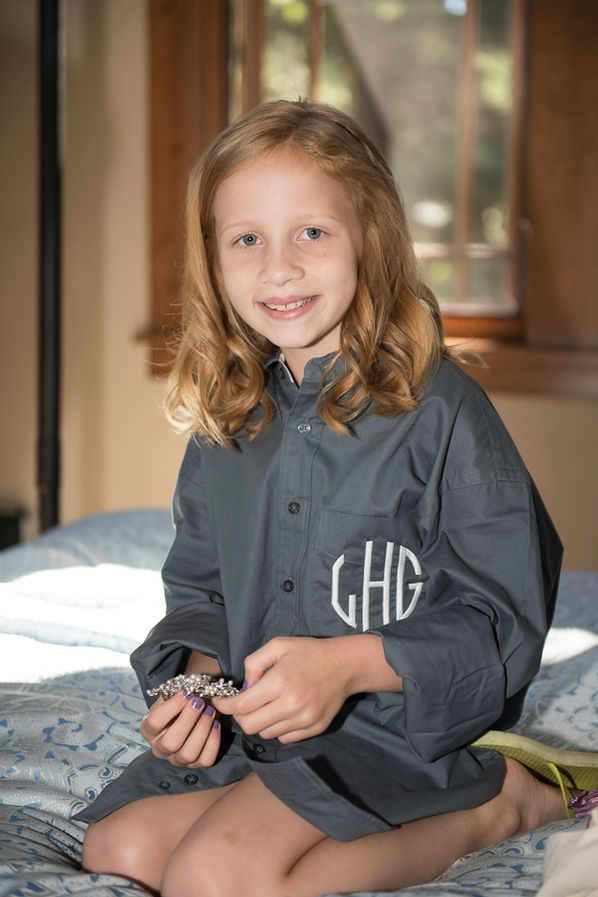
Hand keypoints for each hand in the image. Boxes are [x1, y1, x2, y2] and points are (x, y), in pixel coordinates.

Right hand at [140, 692, 220, 767]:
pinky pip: (205, 760)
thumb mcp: (172, 696)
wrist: (188, 714)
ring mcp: (177, 759)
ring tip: (210, 711)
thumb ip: (177, 692)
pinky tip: (216, 724)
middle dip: (188, 721)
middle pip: (170, 743)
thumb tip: (189, 688)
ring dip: (202, 730)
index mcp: (149, 730)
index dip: (171, 708)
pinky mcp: (194, 765)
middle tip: (199, 702)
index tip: (186, 694)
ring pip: (188, 754)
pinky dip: (213, 741)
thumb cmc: (179, 704)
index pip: (154, 723)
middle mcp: (160, 748)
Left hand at [212, 636, 353, 743]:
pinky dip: (277, 728)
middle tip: (242, 704)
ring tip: (267, 704)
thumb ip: (254, 663)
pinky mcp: (313, 729)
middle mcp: (291, 705)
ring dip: (259, 721)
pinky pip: (284, 738)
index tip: (220, 702)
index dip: (225, 705)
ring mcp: (304, 720)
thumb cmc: (309, 652)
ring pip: (265, 734)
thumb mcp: (278, 645)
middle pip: (250, 725)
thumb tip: (244, 687)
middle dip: (240, 716)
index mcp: (279, 682)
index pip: (241, 705)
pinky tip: (283, 711)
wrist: (345, 665)